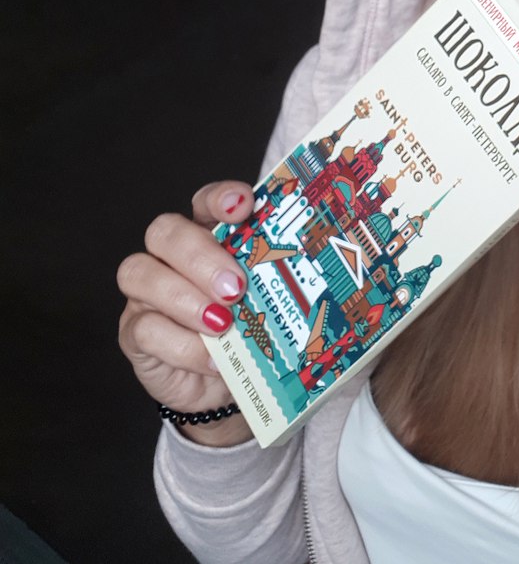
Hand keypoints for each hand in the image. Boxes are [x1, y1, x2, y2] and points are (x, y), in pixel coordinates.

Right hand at [117, 181, 255, 445]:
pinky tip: (211, 357)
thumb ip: (276, 279)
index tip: (244, 206)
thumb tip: (319, 267)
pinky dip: (182, 344)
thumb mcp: (266, 301)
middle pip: (166, 232)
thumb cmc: (248, 331)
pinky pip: (145, 329)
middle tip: (235, 287)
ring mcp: (147, 293)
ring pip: (139, 273)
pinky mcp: (134, 333)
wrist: (223, 384)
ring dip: (185, 298)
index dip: (220, 198)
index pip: (205, 202)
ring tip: (222, 323)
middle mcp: (171, 257)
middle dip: (201, 256)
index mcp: (208, 237)